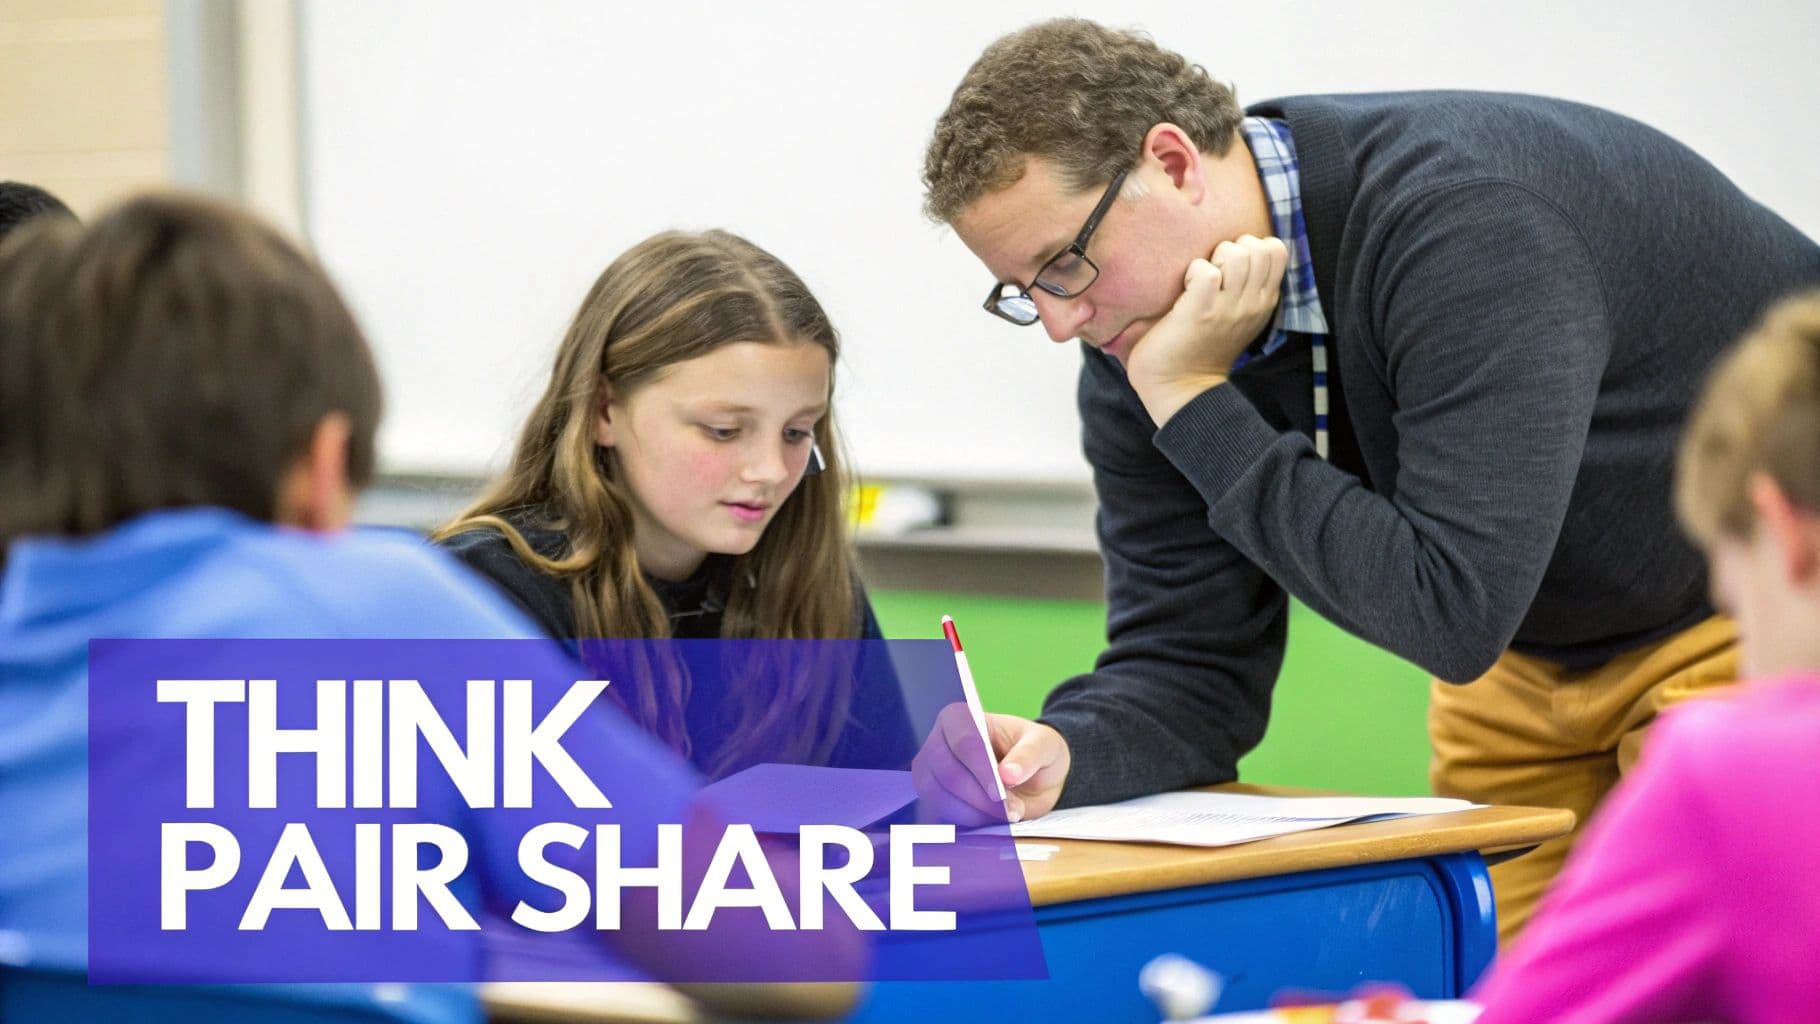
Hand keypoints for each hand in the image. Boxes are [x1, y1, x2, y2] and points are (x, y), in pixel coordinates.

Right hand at [911, 704, 1071, 824]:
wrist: (1033, 776)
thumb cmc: (1035, 751)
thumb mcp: (1045, 746)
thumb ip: (1029, 755)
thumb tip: (1008, 774)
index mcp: (961, 718)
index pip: (963, 742)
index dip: (981, 770)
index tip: (1001, 793)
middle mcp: (938, 741)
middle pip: (947, 774)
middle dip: (980, 798)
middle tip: (1011, 810)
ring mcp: (930, 772)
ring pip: (940, 798)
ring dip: (974, 814)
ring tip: (1004, 815)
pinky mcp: (933, 798)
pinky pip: (940, 816)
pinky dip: (966, 824)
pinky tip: (990, 821)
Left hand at [1126, 234, 1287, 424]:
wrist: (1181, 390)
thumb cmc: (1202, 350)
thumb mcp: (1239, 318)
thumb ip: (1247, 289)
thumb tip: (1240, 253)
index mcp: (1265, 302)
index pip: (1277, 250)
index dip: (1253, 246)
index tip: (1232, 266)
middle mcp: (1252, 303)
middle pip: (1259, 247)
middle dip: (1232, 247)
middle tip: (1215, 271)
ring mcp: (1228, 308)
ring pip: (1236, 254)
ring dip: (1213, 258)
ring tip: (1200, 281)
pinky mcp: (1201, 311)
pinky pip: (1205, 271)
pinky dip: (1192, 272)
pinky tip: (1186, 290)